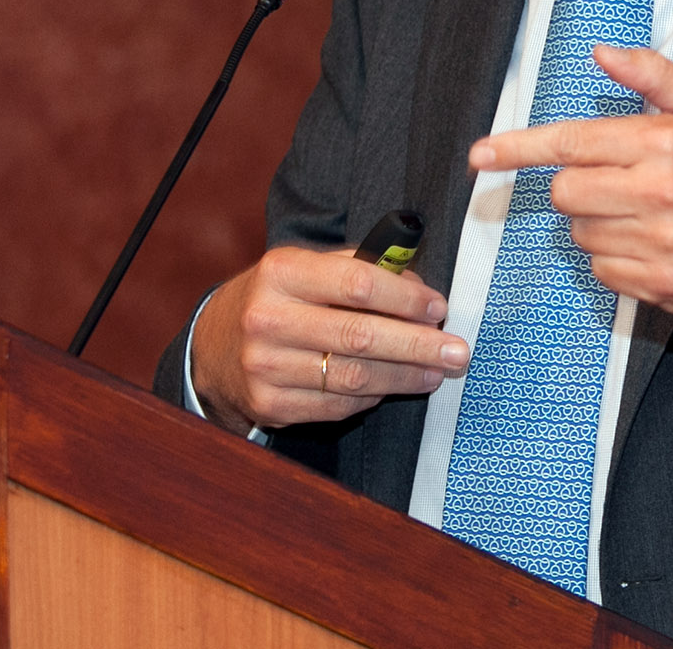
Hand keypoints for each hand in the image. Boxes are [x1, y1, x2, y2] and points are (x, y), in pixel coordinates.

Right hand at [190, 245, 467, 433]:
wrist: (215, 345)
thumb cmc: (279, 298)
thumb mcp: (308, 268)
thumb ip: (361, 269)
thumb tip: (420, 288)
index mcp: (282, 272)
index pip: (358, 284)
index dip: (406, 299)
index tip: (439, 308)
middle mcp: (268, 319)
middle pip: (361, 337)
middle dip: (419, 346)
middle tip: (458, 352)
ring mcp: (265, 367)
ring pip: (354, 377)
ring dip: (405, 376)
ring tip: (436, 372)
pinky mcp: (270, 405)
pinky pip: (338, 405)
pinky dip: (373, 396)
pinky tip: (393, 385)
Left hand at [470, 45, 672, 321]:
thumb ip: (651, 74)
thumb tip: (601, 53)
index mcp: (664, 142)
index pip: (572, 142)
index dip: (520, 148)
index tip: (483, 154)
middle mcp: (660, 191)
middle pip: (566, 192)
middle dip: (578, 187)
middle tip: (614, 183)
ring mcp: (660, 242)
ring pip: (580, 233)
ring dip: (598, 223)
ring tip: (642, 216)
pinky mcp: (661, 283)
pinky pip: (601, 270)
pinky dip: (615, 259)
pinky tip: (650, 246)